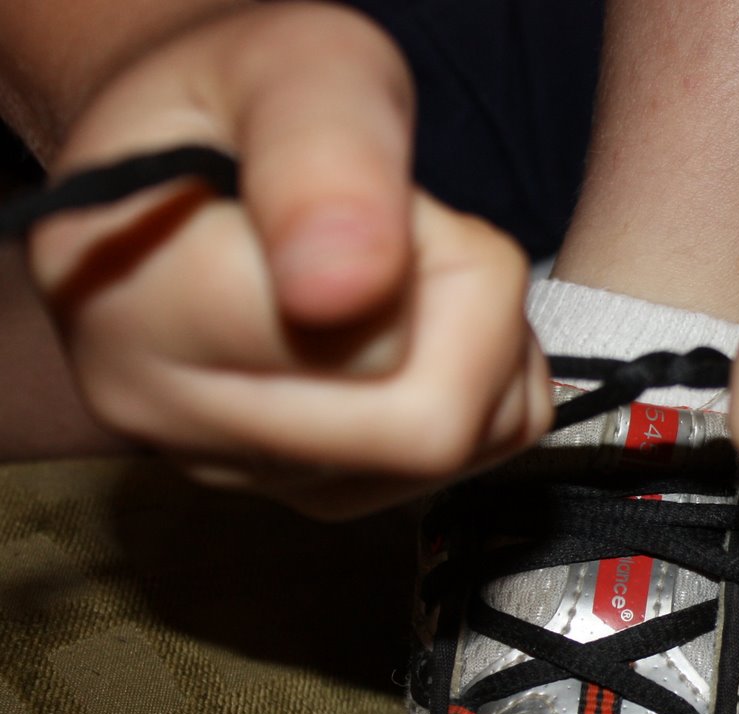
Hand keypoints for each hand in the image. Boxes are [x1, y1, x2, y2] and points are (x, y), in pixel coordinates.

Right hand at [28, 2, 549, 517]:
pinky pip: (481, 452)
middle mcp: (161, 408)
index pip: (338, 338)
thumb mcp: (292, 66)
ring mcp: (245, 469)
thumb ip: (320, 157)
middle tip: (412, 227)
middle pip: (421, 424)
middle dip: (462, 301)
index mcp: (121, 292)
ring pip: (459, 446)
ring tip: (405, 268)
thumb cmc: (241, 101)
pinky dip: (489, 378)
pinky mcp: (323, 495)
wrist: (200, 162)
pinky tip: (420, 323)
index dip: (409, 255)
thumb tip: (342, 290)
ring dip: (482, 339)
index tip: (382, 196)